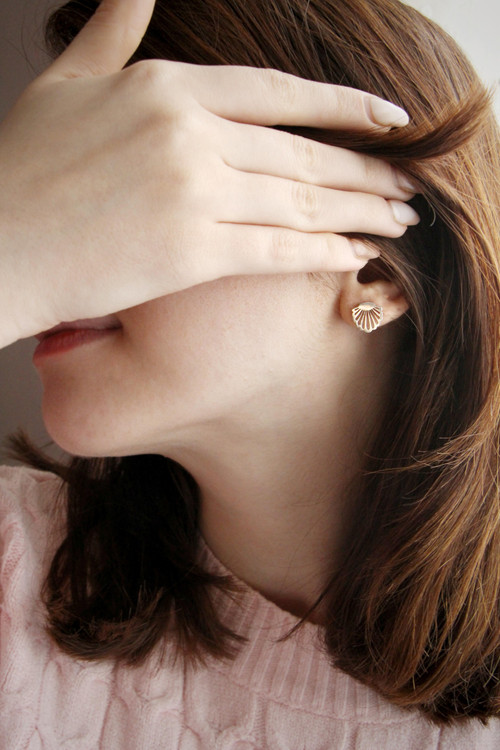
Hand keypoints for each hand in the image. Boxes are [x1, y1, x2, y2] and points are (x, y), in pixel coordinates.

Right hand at [0, 0, 417, 347]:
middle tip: (409, 188)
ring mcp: (193, 191)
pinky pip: (275, 251)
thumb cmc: (23, 168)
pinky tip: (354, 258)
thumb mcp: (65, 82)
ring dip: (358, 214)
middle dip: (365, 172)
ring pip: (299, 200)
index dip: (344, 108)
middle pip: (302, 151)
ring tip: (398, 224)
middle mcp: (190, 132)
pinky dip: (321, 253)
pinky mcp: (190, 251)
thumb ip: (113, 32)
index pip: (279, 92)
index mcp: (167, 86)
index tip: (391, 122)